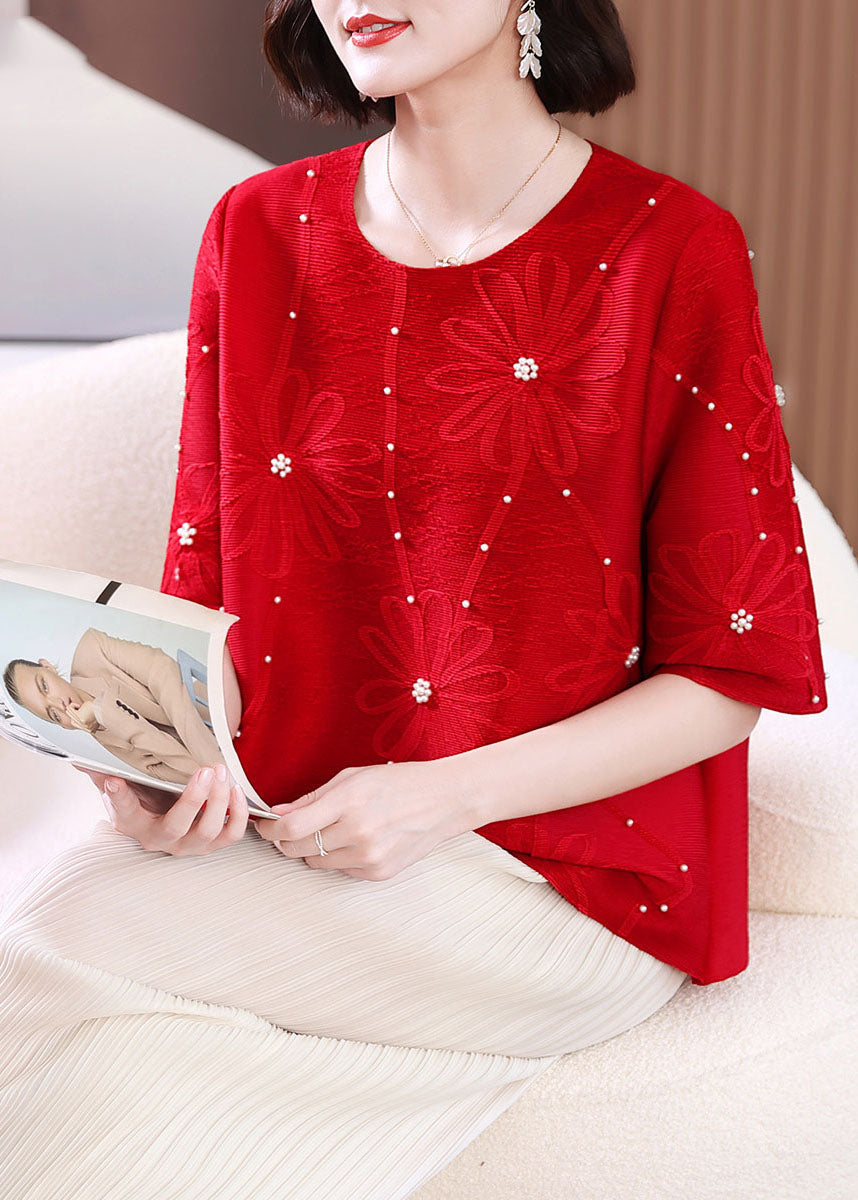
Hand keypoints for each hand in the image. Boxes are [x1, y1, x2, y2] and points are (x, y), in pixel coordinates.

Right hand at [72, 762, 248, 855]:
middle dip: (194, 798)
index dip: (119, 797)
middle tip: (205, 769)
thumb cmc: (143, 796)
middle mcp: (162, 839)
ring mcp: (190, 844)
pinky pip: (232, 834)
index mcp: (133, 824)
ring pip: (208, 831)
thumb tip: (79, 758)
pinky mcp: (214, 842)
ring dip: (219, 801)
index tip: (114, 780)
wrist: (164, 815)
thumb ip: (102, 772)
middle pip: (177, 826)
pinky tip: (235, 789)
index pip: (123, 811)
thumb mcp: (120, 785)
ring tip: (221, 772)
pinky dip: (238, 814)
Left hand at [250, 760, 476, 879]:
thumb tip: (278, 814)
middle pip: (298, 849)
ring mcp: (369, 857)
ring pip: (316, 863)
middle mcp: (358, 833)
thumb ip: (313, 798)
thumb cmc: (398, 782)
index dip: (271, 830)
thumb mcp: (352, 778)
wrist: (443, 801)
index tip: (266, 827)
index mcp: (349, 802)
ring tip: (330, 830)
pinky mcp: (378, 873)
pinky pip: (340, 870)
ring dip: (312, 849)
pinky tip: (355, 840)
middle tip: (288, 830)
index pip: (293, 827)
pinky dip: (338, 858)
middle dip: (285, 841)